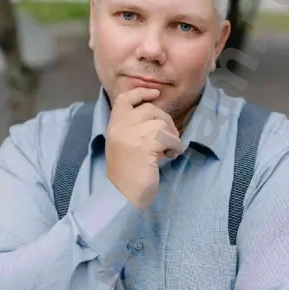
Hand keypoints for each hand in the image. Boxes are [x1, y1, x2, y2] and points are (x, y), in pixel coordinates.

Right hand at [106, 87, 183, 210]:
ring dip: (171, 137)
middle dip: (165, 122)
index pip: (124, 99)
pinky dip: (175, 146)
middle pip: (150, 109)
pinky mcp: (144, 146)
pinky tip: (170, 156)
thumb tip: (158, 116)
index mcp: (113, 126)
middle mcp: (120, 127)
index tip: (155, 93)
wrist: (122, 196)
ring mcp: (131, 135)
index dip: (141, 92)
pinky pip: (168, 137)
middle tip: (169, 139)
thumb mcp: (125, 146)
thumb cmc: (127, 175)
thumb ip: (134, 129)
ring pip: (161, 123)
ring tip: (167, 151)